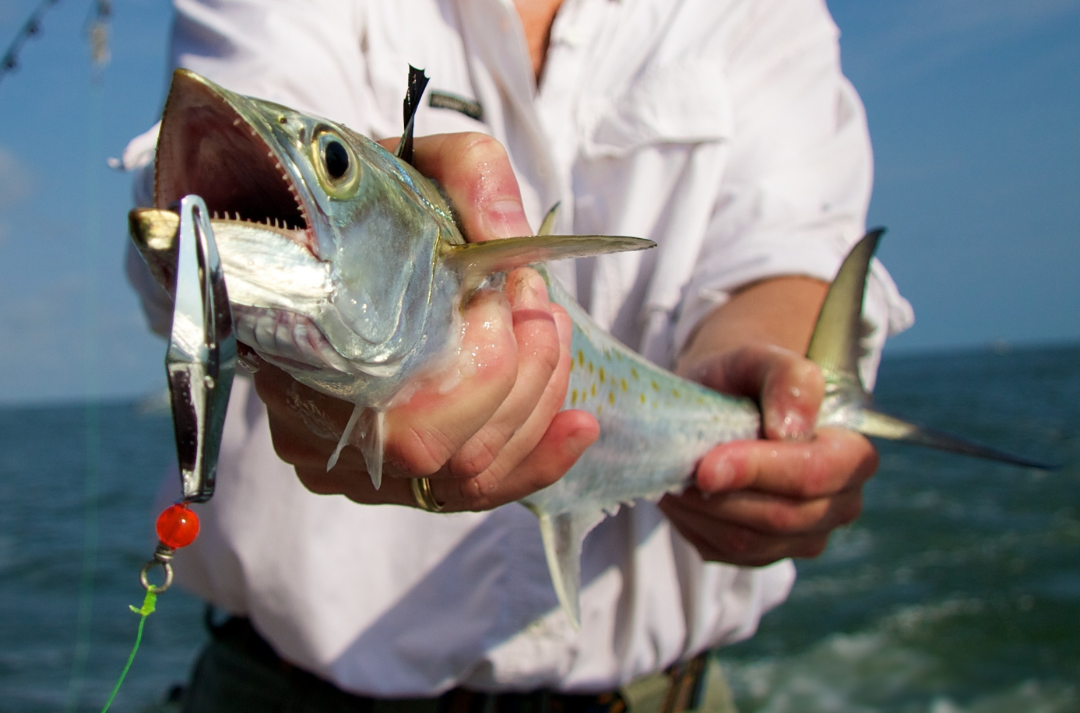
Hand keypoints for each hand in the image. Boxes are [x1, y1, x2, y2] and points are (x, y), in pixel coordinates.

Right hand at [253, 133, 598, 510]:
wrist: (307, 237)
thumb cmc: (358, 207)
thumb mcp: (413, 162)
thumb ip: (472, 178)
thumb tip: (515, 241)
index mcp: (308, 359)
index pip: (412, 424)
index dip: (488, 368)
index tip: (503, 285)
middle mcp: (322, 433)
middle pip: (453, 453)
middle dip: (527, 373)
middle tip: (534, 298)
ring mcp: (355, 464)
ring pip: (472, 475)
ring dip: (539, 400)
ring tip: (551, 328)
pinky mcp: (391, 475)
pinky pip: (473, 490)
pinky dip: (538, 459)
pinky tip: (580, 425)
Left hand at [659, 278, 878, 565]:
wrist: (723, 401)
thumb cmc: (747, 379)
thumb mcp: (763, 361)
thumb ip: (788, 380)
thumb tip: (790, 429)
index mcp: (853, 457)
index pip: (814, 474)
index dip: (758, 472)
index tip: (707, 465)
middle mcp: (838, 506)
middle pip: (780, 516)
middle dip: (723, 494)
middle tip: (681, 467)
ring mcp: (800, 538)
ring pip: (747, 541)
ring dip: (701, 510)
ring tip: (676, 473)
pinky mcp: (759, 555)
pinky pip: (721, 551)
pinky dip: (691, 523)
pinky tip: (680, 493)